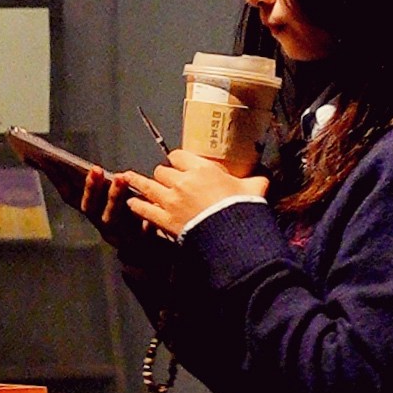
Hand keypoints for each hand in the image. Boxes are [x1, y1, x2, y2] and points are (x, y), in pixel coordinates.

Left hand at [111, 145, 258, 238]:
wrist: (232, 236)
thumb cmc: (243, 209)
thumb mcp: (255, 189)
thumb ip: (256, 179)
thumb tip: (264, 176)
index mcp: (202, 169)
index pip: (179, 156)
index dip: (177, 160)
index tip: (178, 164)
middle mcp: (182, 181)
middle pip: (162, 171)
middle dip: (163, 175)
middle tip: (164, 180)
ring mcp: (171, 201)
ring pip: (148, 186)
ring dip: (138, 182)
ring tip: (128, 177)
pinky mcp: (165, 220)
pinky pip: (144, 209)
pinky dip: (137, 206)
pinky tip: (131, 203)